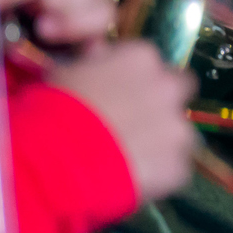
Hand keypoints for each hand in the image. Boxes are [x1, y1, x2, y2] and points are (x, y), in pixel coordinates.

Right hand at [47, 41, 197, 201]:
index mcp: (141, 57)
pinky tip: (133, 180)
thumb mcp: (65, 71)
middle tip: (136, 124)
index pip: (153, 64)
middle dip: (163, 105)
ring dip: (163, 143)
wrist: (53, 161)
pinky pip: (174, 169)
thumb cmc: (52, 110)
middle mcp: (168, 87)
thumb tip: (100, 52)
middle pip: (180, 90)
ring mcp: (177, 128)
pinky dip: (159, 174)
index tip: (120, 96)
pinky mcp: (178, 166)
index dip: (137, 82)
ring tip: (131, 158)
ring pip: (180, 134)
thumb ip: (93, 60)